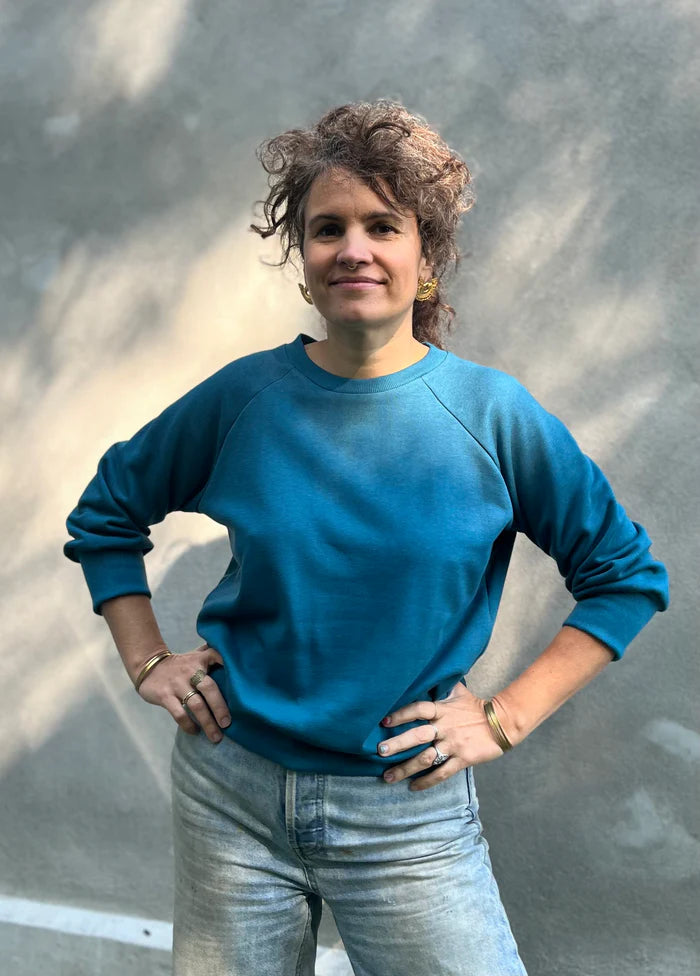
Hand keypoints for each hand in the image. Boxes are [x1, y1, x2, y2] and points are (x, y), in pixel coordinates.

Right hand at [137, 643, 231, 743]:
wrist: (148, 666)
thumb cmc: (179, 665)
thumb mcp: (195, 656)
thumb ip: (211, 655)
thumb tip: (235, 658)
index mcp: (200, 660)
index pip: (216, 656)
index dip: (228, 664)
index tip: (241, 680)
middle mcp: (190, 670)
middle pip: (209, 688)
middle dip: (220, 708)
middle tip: (228, 724)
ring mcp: (177, 684)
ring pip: (196, 705)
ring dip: (207, 723)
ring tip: (216, 736)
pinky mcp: (165, 696)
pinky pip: (179, 714)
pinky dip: (188, 725)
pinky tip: (195, 732)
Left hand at [377, 682, 511, 790]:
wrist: (502, 722)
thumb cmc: (476, 707)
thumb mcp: (459, 692)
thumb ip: (442, 686)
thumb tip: (428, 673)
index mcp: (442, 710)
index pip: (418, 709)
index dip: (401, 714)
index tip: (384, 722)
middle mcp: (445, 727)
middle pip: (418, 736)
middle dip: (397, 744)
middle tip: (380, 751)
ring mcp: (453, 745)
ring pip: (426, 758)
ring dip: (406, 769)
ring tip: (388, 777)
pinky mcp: (462, 759)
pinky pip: (442, 773)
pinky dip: (427, 781)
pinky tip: (414, 787)